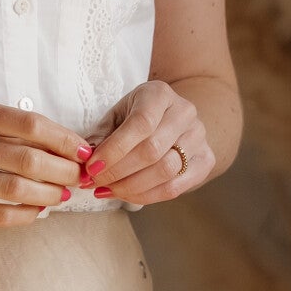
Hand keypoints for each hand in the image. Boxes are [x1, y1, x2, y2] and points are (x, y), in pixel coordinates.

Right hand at [0, 99, 82, 223]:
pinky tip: (37, 212)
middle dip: (63, 171)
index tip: (83, 150)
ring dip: (48, 195)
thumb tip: (57, 145)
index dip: (64, 140)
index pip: (30, 124)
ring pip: (14, 189)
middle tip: (79, 177)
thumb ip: (4, 126)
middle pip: (28, 159)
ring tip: (61, 195)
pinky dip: (24, 216)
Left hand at [81, 82, 211, 206]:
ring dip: (130, 187)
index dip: (115, 149)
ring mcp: (199, 137)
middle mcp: (185, 112)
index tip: (91, 167)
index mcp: (160, 94)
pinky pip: (175, 188)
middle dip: (118, 172)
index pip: (141, 124)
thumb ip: (100, 136)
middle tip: (94, 182)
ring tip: (106, 190)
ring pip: (166, 171)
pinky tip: (126, 195)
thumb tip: (84, 158)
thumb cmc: (137, 118)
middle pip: (153, 150)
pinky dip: (146, 196)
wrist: (174, 120)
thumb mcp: (116, 117)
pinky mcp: (206, 160)